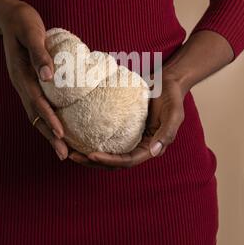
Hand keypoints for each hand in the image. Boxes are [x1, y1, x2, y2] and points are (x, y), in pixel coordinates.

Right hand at [0, 0, 67, 160]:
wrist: (10, 16)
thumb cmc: (23, 22)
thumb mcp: (31, 32)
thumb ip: (39, 53)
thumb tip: (48, 75)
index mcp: (21, 74)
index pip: (36, 102)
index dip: (49, 119)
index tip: (61, 134)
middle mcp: (21, 84)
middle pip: (35, 116)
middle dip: (49, 136)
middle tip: (64, 155)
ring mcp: (24, 85)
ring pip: (36, 114)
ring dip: (48, 132)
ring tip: (62, 150)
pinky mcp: (30, 82)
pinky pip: (39, 105)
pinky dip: (48, 119)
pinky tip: (59, 127)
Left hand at [70, 74, 186, 169]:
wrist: (167, 82)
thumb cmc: (172, 96)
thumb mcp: (174, 113)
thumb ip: (167, 132)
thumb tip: (154, 152)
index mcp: (151, 148)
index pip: (128, 161)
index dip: (109, 161)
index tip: (91, 154)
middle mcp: (138, 146)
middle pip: (113, 162)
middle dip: (92, 162)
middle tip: (72, 155)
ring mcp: (129, 138)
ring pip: (107, 153)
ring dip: (88, 155)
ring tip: (69, 150)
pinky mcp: (122, 128)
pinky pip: (105, 138)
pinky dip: (91, 139)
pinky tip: (75, 134)